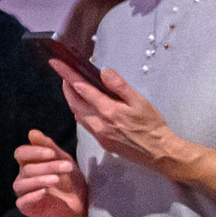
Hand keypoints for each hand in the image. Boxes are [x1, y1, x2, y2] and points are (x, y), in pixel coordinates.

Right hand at [13, 128, 87, 216]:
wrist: (82, 206)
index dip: (34, 152)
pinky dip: (32, 197)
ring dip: (39, 180)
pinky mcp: (27, 208)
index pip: (21, 153)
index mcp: (29, 163)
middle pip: (26, 169)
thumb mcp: (64, 160)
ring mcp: (24, 193)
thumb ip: (50, 147)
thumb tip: (32, 133)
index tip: (51, 153)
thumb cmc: (71, 180)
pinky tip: (44, 192)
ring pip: (21, 184)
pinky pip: (22, 202)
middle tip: (68, 166)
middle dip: (48, 166)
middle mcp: (23, 177)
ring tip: (56, 179)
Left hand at [57, 61, 186, 178]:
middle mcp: (99, 123)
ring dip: (72, 100)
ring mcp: (99, 135)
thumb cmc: (153, 126)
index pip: (81, 88)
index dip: (66, 74)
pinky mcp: (103, 143)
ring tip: (74, 89)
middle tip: (65, 75)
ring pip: (78, 114)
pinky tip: (87, 108)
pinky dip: (81, 112)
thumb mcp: (140, 101)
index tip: (55, 63)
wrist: (159, 153)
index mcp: (108, 110)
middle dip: (66, 87)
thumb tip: (104, 72)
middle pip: (74, 102)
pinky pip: (85, 124)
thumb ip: (120, 86)